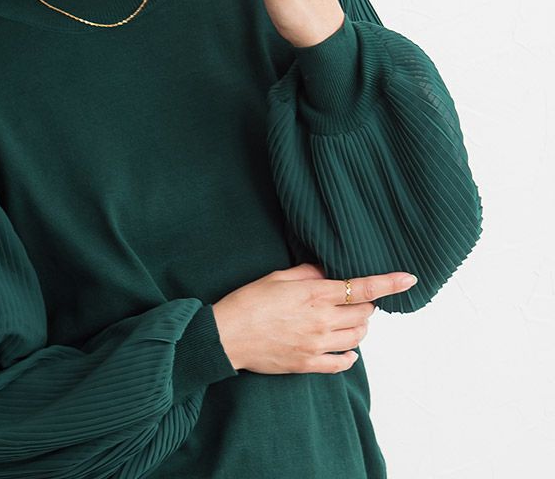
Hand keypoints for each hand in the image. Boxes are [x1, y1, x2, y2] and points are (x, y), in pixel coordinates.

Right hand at [212, 262, 417, 374]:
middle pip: (364, 313)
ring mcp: (317, 344)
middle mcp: (322, 320)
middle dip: (365, 304)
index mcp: (315, 294)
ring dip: (359, 327)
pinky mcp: (309, 364)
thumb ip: (308, 272)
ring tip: (347, 320)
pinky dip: (350, 355)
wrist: (227, 335)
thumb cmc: (249, 302)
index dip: (389, 283)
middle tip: (353, 300)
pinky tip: (346, 349)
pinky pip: (342, 363)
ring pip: (358, 337)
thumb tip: (328, 272)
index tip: (408, 279)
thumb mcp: (278, 276)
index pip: (363, 288)